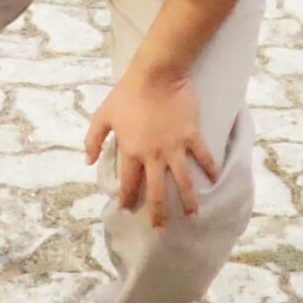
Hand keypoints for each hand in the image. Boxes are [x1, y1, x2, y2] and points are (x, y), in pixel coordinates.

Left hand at [85, 69, 216, 228]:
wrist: (157, 74)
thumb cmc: (127, 93)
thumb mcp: (103, 115)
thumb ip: (93, 140)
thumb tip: (88, 161)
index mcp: (131, 151)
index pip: (129, 184)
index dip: (127, 200)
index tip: (128, 210)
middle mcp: (153, 155)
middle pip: (157, 192)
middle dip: (158, 214)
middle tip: (160, 229)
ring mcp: (175, 147)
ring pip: (183, 182)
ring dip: (188, 202)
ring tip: (192, 216)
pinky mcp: (192, 136)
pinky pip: (203, 157)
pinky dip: (210, 169)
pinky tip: (214, 180)